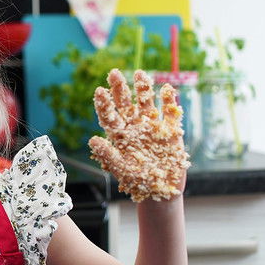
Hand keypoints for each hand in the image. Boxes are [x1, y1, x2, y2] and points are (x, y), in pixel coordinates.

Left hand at [88, 69, 189, 201]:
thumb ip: (108, 154)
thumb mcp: (121, 169)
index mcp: (121, 136)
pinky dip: (169, 101)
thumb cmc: (138, 181)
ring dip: (144, 88)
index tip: (99, 91)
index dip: (105, 104)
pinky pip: (170, 113)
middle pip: (126, 104)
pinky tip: (166, 88)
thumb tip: (92, 140)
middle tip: (114, 73)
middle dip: (120, 89)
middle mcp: (135, 127)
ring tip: (139, 73)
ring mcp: (154, 127)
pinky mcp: (172, 131)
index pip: (110, 116)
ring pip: (147, 103)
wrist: (161, 191)